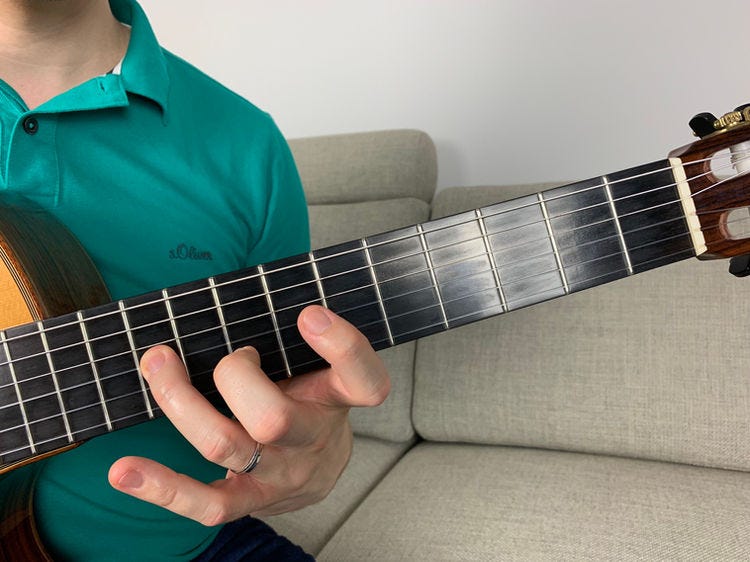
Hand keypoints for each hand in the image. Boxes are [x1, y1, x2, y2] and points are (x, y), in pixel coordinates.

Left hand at [107, 305, 389, 524]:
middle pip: (274, 418)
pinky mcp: (248, 501)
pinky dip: (160, 486)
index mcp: (340, 399)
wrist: (318, 465)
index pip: (363, 379)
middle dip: (235, 376)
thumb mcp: (318, 363)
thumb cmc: (309, 395)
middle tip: (235, 355)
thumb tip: (237, 298)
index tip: (308, 313)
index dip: (341, 347)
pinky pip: (203, 504)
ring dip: (180, 402)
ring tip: (157, 364)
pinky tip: (123, 470)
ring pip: (225, 446)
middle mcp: (313, 440)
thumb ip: (294, 336)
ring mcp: (280, 476)